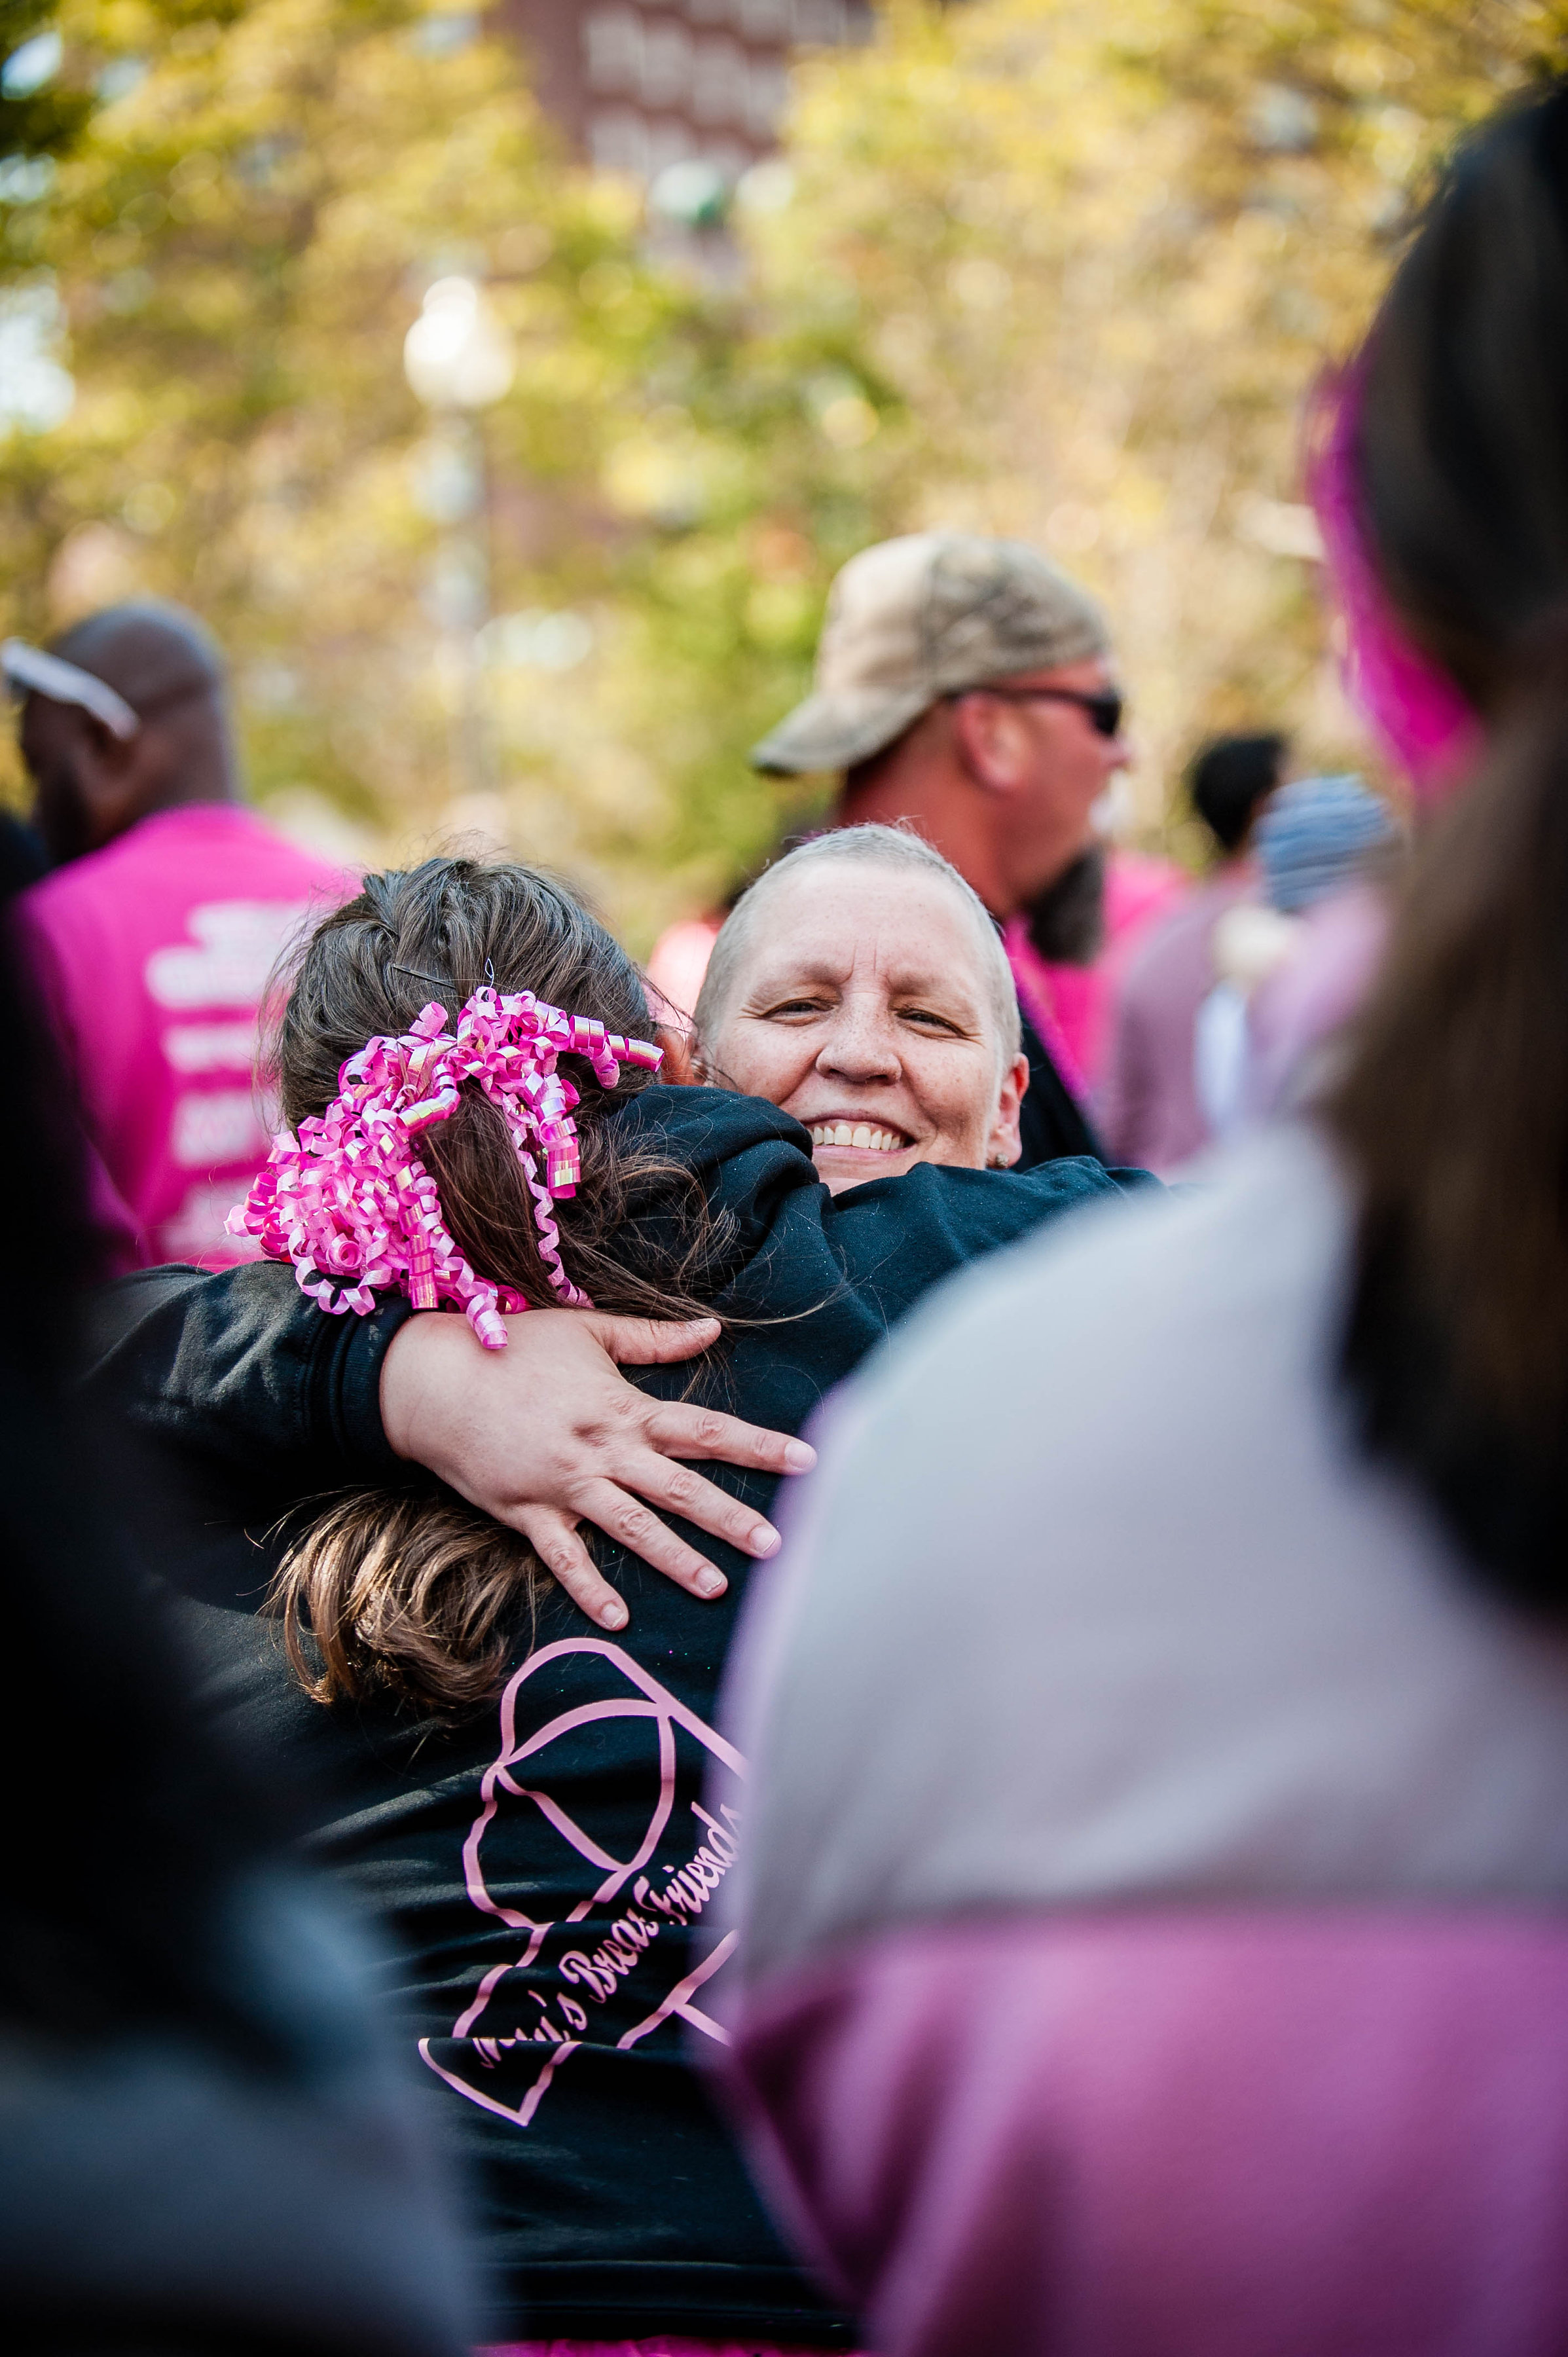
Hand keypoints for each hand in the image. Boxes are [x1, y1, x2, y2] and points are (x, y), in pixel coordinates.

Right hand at [379, 1308, 814, 1631]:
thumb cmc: (512, 1349)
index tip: (807, 1461)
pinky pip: (562, 1556)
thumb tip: (713, 1329)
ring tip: (716, 1586)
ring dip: (674, 1556)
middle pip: (678, 1486)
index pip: (705, 1428)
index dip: (758, 1444)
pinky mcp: (526, 1511)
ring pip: (630, 1525)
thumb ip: (653, 1338)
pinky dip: (587, 1587)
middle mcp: (601, 1448)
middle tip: (777, 1544)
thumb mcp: (587, 1332)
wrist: (434, 1379)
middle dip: (729, 1516)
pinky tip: (617, 1618)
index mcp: (623, 1407)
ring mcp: (564, 1483)